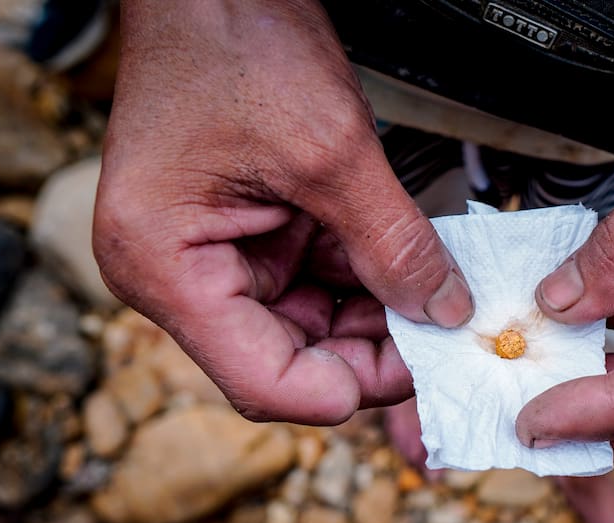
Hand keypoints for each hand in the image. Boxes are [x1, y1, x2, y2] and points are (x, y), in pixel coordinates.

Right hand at [94, 0, 472, 423]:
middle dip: (372, 352)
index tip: (423, 370)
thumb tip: (444, 311)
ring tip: (440, 299)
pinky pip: (315, 282)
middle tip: (447, 337)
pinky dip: (367, 280)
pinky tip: (414, 271)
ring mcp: (214, 258)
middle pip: (290, 360)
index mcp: (165, 269)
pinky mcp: (248, 236)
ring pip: (311, 327)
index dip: (349, 388)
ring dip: (377, 317)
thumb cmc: (231, 42)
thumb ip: (392, 242)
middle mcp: (179, 277)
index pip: (264, 380)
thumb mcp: (330, 151)